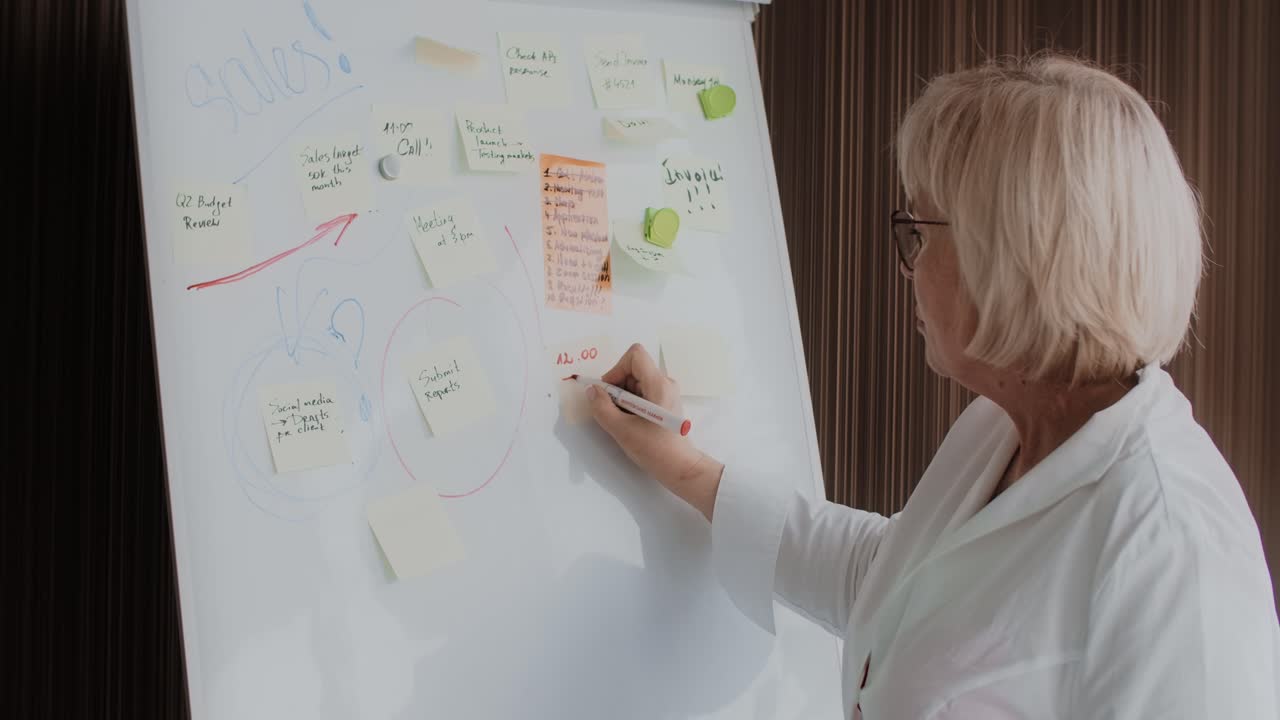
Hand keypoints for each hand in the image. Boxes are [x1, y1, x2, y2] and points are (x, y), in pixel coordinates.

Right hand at [586, 343, 723, 519]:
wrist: (680, 467)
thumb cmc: (654, 449)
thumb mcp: (622, 430)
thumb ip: (602, 407)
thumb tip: (592, 390)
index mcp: (658, 384)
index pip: (635, 355)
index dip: (617, 368)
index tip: (610, 392)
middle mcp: (665, 383)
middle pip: (633, 369)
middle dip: (617, 386)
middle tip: (613, 410)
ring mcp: (666, 393)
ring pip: (636, 382)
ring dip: (623, 398)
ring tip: (623, 420)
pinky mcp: (664, 404)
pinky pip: (642, 393)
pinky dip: (631, 404)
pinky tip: (631, 422)